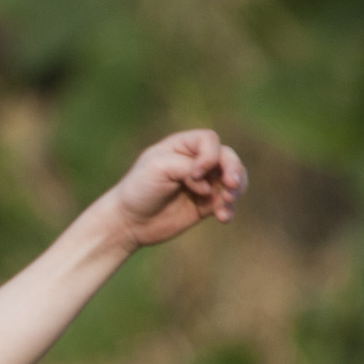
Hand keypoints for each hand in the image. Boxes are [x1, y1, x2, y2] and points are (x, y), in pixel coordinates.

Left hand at [99, 129, 245, 251]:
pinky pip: (227, 203)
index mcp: (181, 146)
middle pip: (227, 157)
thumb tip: (210, 184)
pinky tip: (223, 218)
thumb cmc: (138, 190)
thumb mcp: (159, 168)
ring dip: (235, 190)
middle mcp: (195, 162)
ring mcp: (203, 183)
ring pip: (233, 179)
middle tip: (231, 185)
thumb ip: (188, 167)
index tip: (194, 174)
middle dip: (234, 170)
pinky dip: (229, 209)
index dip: (209, 156)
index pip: (210, 141)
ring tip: (225, 203)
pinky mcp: (206, 204)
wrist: (128, 223)